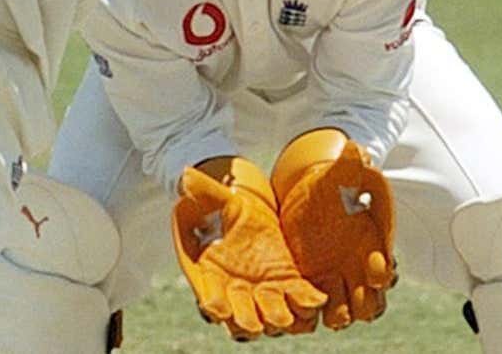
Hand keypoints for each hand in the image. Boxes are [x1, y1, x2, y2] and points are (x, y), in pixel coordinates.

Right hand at [171, 162, 326, 340]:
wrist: (249, 208)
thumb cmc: (222, 206)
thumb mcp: (212, 196)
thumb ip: (201, 190)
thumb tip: (185, 176)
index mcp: (211, 273)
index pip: (210, 298)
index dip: (215, 305)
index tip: (220, 309)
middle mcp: (236, 290)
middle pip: (242, 317)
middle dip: (249, 322)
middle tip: (258, 324)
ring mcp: (264, 290)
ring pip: (271, 317)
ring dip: (280, 319)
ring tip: (288, 317)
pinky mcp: (289, 283)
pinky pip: (299, 301)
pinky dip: (307, 303)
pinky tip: (315, 299)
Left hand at [273, 133, 395, 330]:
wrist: (305, 192)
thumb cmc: (331, 182)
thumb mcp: (340, 172)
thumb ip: (350, 166)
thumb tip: (357, 149)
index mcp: (373, 245)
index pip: (384, 270)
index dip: (381, 272)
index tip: (373, 264)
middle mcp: (358, 268)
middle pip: (371, 302)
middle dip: (365, 305)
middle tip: (353, 301)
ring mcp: (335, 277)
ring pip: (346, 310)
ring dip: (341, 315)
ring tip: (330, 313)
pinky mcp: (311, 281)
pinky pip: (316, 307)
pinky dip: (313, 311)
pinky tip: (304, 308)